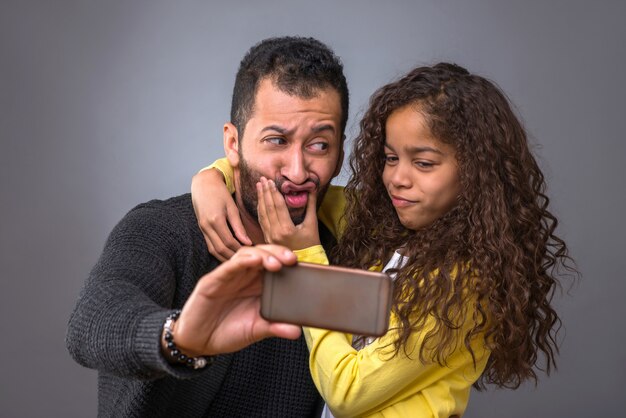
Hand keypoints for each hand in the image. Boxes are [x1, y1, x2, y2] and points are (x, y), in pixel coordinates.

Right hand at [166, 245, 299, 356]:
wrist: (198, 342)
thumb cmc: (226, 332)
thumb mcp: (255, 330)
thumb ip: (275, 328)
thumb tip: (297, 330)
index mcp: (256, 285)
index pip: (274, 265)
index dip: (287, 261)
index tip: (302, 266)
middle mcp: (244, 277)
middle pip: (263, 254)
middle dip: (278, 253)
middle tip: (292, 260)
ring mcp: (228, 277)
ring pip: (247, 255)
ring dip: (263, 255)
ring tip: (276, 263)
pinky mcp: (212, 281)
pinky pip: (228, 267)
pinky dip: (242, 261)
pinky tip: (254, 260)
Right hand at [191, 168, 250, 260]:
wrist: (203, 184)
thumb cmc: (220, 192)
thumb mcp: (232, 207)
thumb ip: (238, 226)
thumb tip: (247, 242)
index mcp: (216, 220)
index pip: (229, 242)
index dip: (241, 250)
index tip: (253, 254)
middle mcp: (206, 227)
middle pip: (220, 249)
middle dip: (234, 257)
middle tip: (247, 262)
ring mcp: (202, 229)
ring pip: (213, 250)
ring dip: (225, 258)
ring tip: (239, 262)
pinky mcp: (201, 229)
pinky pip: (210, 246)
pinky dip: (219, 253)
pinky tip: (229, 256)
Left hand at [256, 177, 320, 249]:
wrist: (306, 260)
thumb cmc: (311, 243)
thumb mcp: (312, 223)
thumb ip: (311, 205)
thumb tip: (312, 188)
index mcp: (287, 229)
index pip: (278, 206)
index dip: (273, 192)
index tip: (270, 180)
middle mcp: (275, 233)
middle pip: (268, 208)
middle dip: (265, 192)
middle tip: (263, 179)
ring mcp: (270, 237)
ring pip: (262, 214)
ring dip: (260, 199)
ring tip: (259, 186)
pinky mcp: (267, 239)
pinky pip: (261, 221)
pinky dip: (260, 209)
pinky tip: (260, 201)